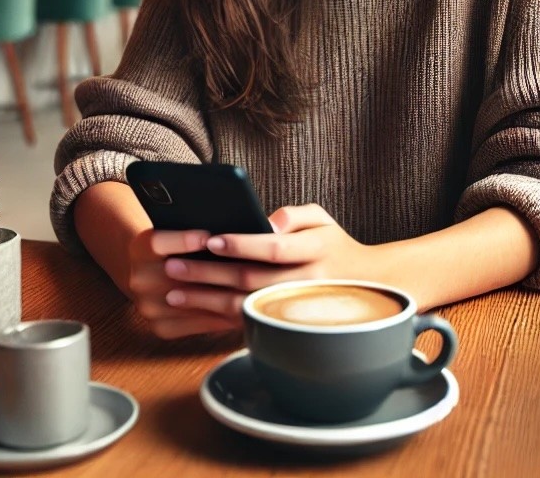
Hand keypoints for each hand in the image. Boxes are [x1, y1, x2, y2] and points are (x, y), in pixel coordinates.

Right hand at [121, 227, 241, 339]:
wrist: (153, 270)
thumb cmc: (178, 245)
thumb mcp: (177, 229)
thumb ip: (196, 230)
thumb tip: (228, 228)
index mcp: (139, 249)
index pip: (156, 243)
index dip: (182, 241)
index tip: (208, 237)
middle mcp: (138, 280)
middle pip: (172, 277)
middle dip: (208, 273)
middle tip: (242, 270)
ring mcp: (148, 307)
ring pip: (189, 304)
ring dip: (219, 298)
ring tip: (249, 291)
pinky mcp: (161, 327)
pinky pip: (194, 325)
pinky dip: (219, 318)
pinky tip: (242, 310)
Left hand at [159, 204, 377, 318]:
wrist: (365, 286)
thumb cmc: (333, 246)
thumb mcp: (322, 219)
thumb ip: (294, 214)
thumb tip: (264, 222)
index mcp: (317, 250)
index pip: (273, 248)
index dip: (241, 244)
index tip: (210, 239)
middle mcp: (306, 282)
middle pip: (251, 279)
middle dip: (209, 273)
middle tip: (174, 265)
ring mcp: (294, 308)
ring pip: (244, 306)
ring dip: (205, 299)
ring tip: (174, 290)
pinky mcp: (283, 324)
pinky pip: (247, 322)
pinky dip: (216, 316)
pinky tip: (193, 308)